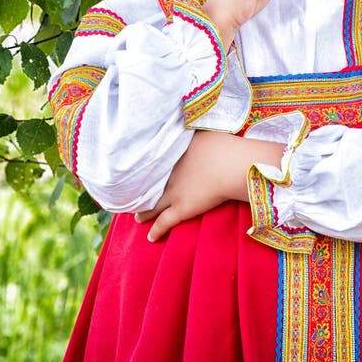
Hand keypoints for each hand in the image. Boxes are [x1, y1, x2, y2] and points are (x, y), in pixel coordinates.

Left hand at [135, 131, 283, 241]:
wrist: (230, 164)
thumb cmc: (222, 145)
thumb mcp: (204, 131)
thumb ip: (192, 130)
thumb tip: (187, 123)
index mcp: (173, 154)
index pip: (156, 162)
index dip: (147, 168)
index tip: (139, 171)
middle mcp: (169, 173)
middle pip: (151, 184)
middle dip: (141, 190)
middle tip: (131, 195)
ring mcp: (173, 191)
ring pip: (153, 204)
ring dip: (144, 212)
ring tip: (136, 218)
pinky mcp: (181, 208)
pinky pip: (165, 222)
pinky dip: (157, 230)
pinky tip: (150, 237)